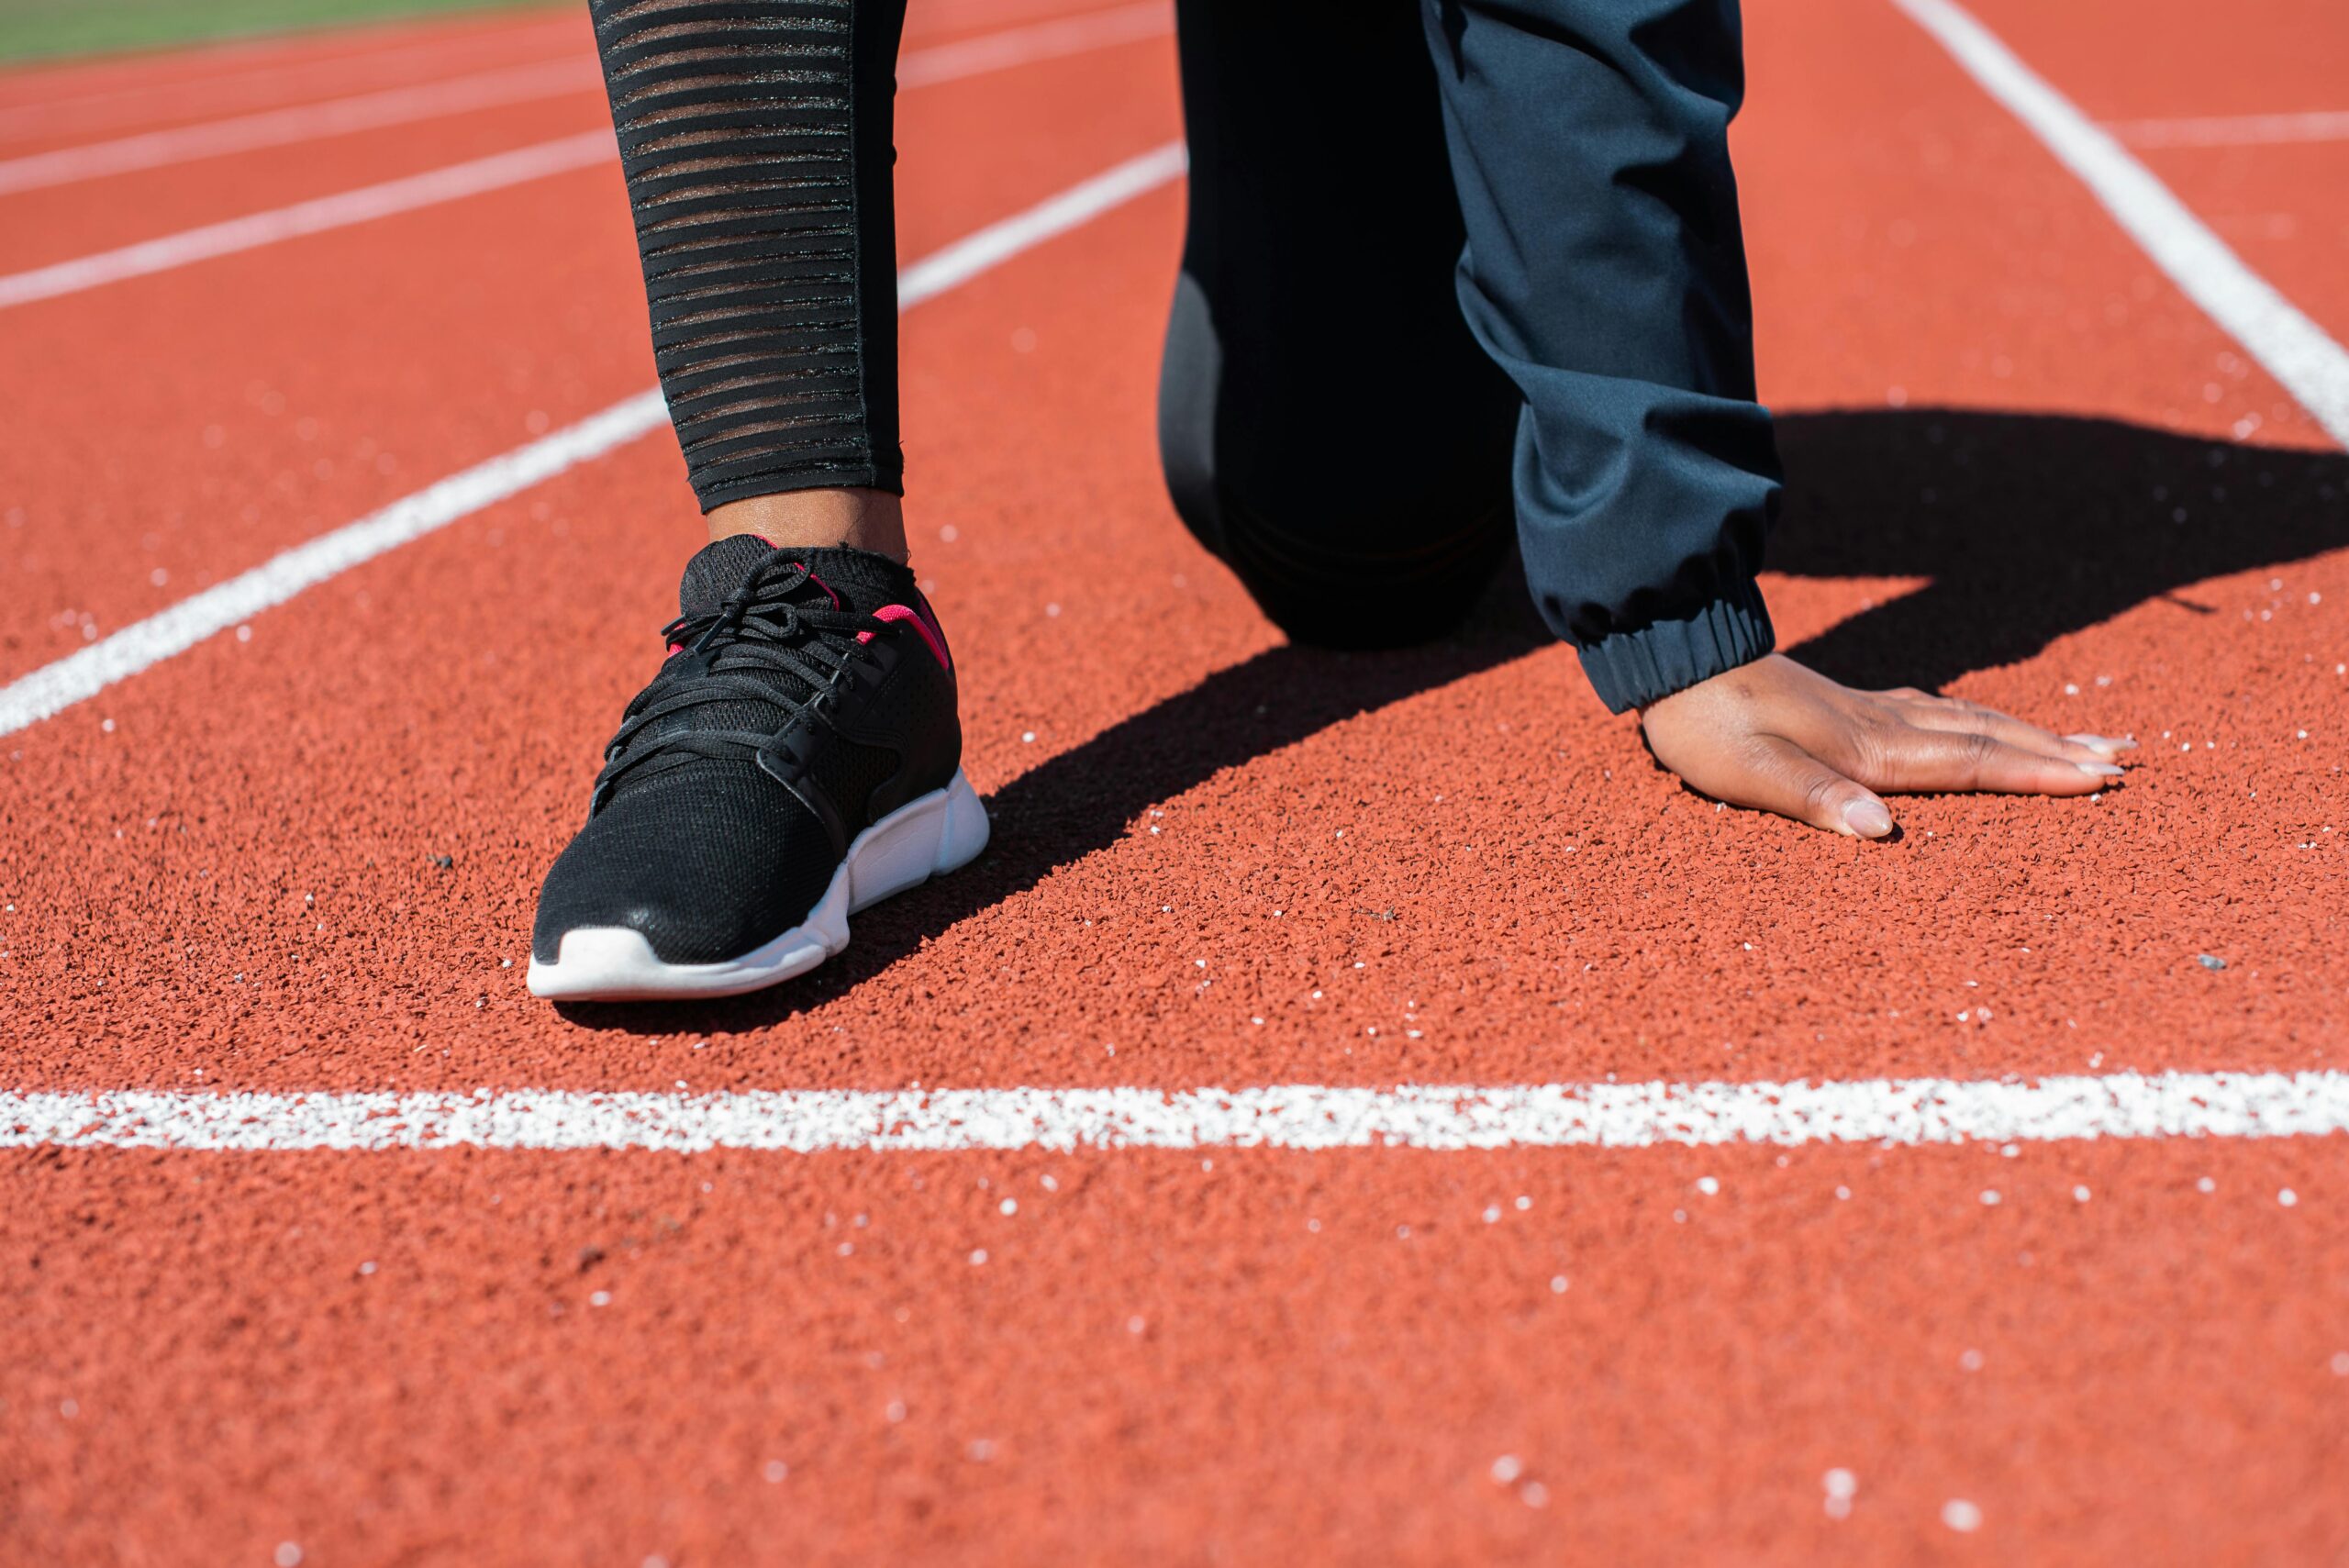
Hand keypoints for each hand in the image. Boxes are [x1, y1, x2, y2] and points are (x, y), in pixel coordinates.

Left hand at [1638, 653, 2132, 837]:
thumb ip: (1812, 798)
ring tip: (2086, 739)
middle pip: (1989, 737)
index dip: (2038, 774)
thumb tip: (1882, 829)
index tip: (2103, 781)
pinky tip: (1987, 726)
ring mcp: (1869, 711)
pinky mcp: (1849, 707)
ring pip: (1970, 721)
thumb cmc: (1703, 723)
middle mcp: (1881, 725)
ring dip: (2031, 732)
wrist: (1675, 654)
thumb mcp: (1745, 771)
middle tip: (2128, 759)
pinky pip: (1940, 715)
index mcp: (1867, 748)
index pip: (1972, 763)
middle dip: (2059, 751)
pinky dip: (1983, 723)